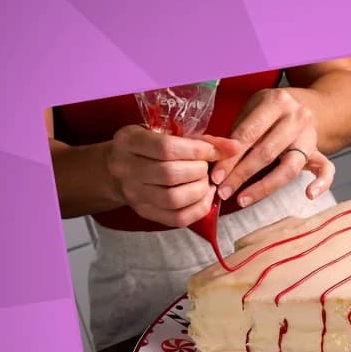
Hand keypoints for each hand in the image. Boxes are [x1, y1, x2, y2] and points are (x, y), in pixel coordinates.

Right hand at [105, 125, 240, 227]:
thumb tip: (235, 147)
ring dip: (200, 191)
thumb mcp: (166, 132)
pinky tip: (205, 197)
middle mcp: (126, 169)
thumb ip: (200, 139)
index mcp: (129, 142)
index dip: (198, 151)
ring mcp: (133, 194)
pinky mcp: (144, 213)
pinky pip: (177, 219)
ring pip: (174, 199)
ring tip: (206, 182)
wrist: (116, 170)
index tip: (216, 151)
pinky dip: (198, 209)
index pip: (167, 149)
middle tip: (206, 167)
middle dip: (199, 171)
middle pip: (171, 174)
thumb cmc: (148, 146)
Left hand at [212, 88, 334, 207]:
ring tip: (243, 199)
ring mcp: (311, 135)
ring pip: (289, 166)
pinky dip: (321, 183)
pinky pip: (326, 169)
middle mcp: (297, 117)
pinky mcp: (320, 151)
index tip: (215, 176)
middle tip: (223, 191)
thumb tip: (211, 156)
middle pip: (266, 152)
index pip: (249, 134)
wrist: (307, 104)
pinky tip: (308, 195)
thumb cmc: (270, 110)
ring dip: (264, 187)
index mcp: (276, 102)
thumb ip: (235, 132)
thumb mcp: (252, 109)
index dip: (230, 158)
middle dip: (241, 175)